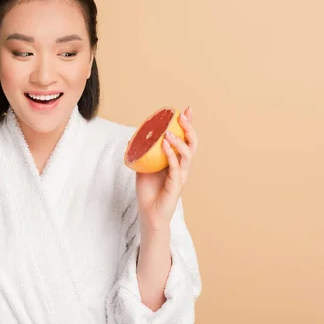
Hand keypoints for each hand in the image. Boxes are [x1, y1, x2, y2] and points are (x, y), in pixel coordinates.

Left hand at [135, 106, 197, 231]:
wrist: (149, 213)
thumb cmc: (148, 191)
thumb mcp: (142, 167)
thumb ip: (141, 154)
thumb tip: (131, 139)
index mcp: (177, 161)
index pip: (186, 140)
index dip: (188, 125)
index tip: (186, 110)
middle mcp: (182, 167)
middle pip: (192, 144)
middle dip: (189, 128)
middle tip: (183, 116)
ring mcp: (181, 175)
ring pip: (187, 155)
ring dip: (179, 141)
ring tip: (168, 132)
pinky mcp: (176, 185)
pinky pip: (176, 167)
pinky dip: (171, 154)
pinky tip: (164, 145)